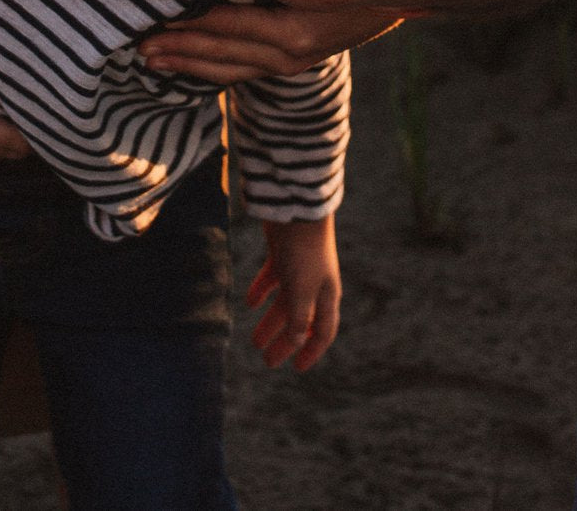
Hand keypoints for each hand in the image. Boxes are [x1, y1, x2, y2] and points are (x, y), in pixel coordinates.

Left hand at [140, 4, 399, 84]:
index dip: (188, 25)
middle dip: (178, 49)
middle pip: (221, 54)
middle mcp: (291, 54)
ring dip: (189, 64)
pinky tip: (189, 65)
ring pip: (230, 69)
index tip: (153, 19)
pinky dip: (214, 69)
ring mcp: (294, 62)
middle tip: (137, 44)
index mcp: (293, 30)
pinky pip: (246, 70)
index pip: (227, 28)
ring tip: (151, 60)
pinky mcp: (295, 61)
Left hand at [248, 215, 340, 371]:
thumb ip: (299, 319)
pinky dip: (262, 291)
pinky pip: (272, 279)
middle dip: (285, 341)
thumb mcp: (302, 290)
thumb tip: (296, 343)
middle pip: (300, 320)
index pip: (323, 331)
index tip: (297, 368)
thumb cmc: (304, 251)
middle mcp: (314, 284)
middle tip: (266, 359)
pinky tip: (250, 302)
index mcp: (326, 295)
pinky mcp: (282, 253)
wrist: (296, 208)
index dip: (312, 350)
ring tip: (254, 339)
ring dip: (271, 320)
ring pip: (284, 302)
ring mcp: (298, 268)